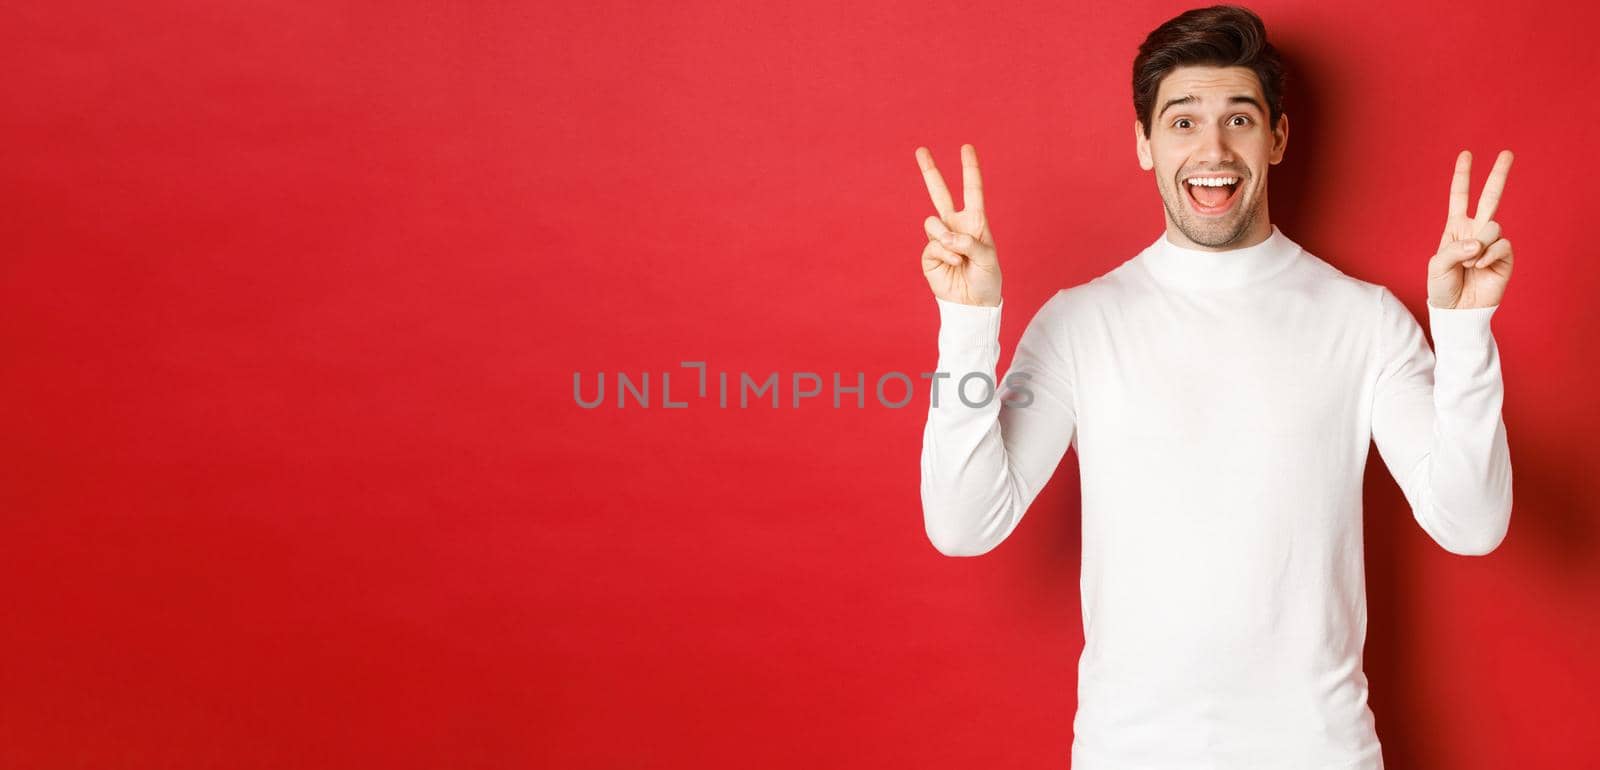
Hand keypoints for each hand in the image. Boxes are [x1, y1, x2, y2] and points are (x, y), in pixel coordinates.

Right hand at [916, 144, 1000, 306]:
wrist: (972, 303)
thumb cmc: (986, 279)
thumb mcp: (987, 258)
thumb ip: (967, 242)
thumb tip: (943, 236)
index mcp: (975, 221)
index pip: (972, 190)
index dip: (970, 169)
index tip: (966, 147)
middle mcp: (956, 226)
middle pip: (940, 193)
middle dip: (930, 171)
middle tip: (921, 150)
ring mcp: (940, 239)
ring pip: (932, 223)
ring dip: (946, 238)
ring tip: (958, 257)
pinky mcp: (929, 254)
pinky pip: (931, 245)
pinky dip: (944, 255)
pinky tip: (953, 265)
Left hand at [1428, 149, 1513, 308]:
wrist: (1457, 311)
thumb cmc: (1443, 288)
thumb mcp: (1438, 266)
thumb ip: (1455, 249)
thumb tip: (1479, 242)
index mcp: (1456, 228)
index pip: (1459, 198)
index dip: (1462, 177)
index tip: (1465, 154)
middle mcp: (1475, 231)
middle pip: (1490, 197)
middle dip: (1498, 175)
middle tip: (1507, 152)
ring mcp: (1491, 243)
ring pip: (1492, 226)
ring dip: (1477, 246)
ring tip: (1469, 265)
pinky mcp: (1505, 256)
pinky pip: (1501, 244)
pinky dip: (1487, 256)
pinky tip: (1480, 268)